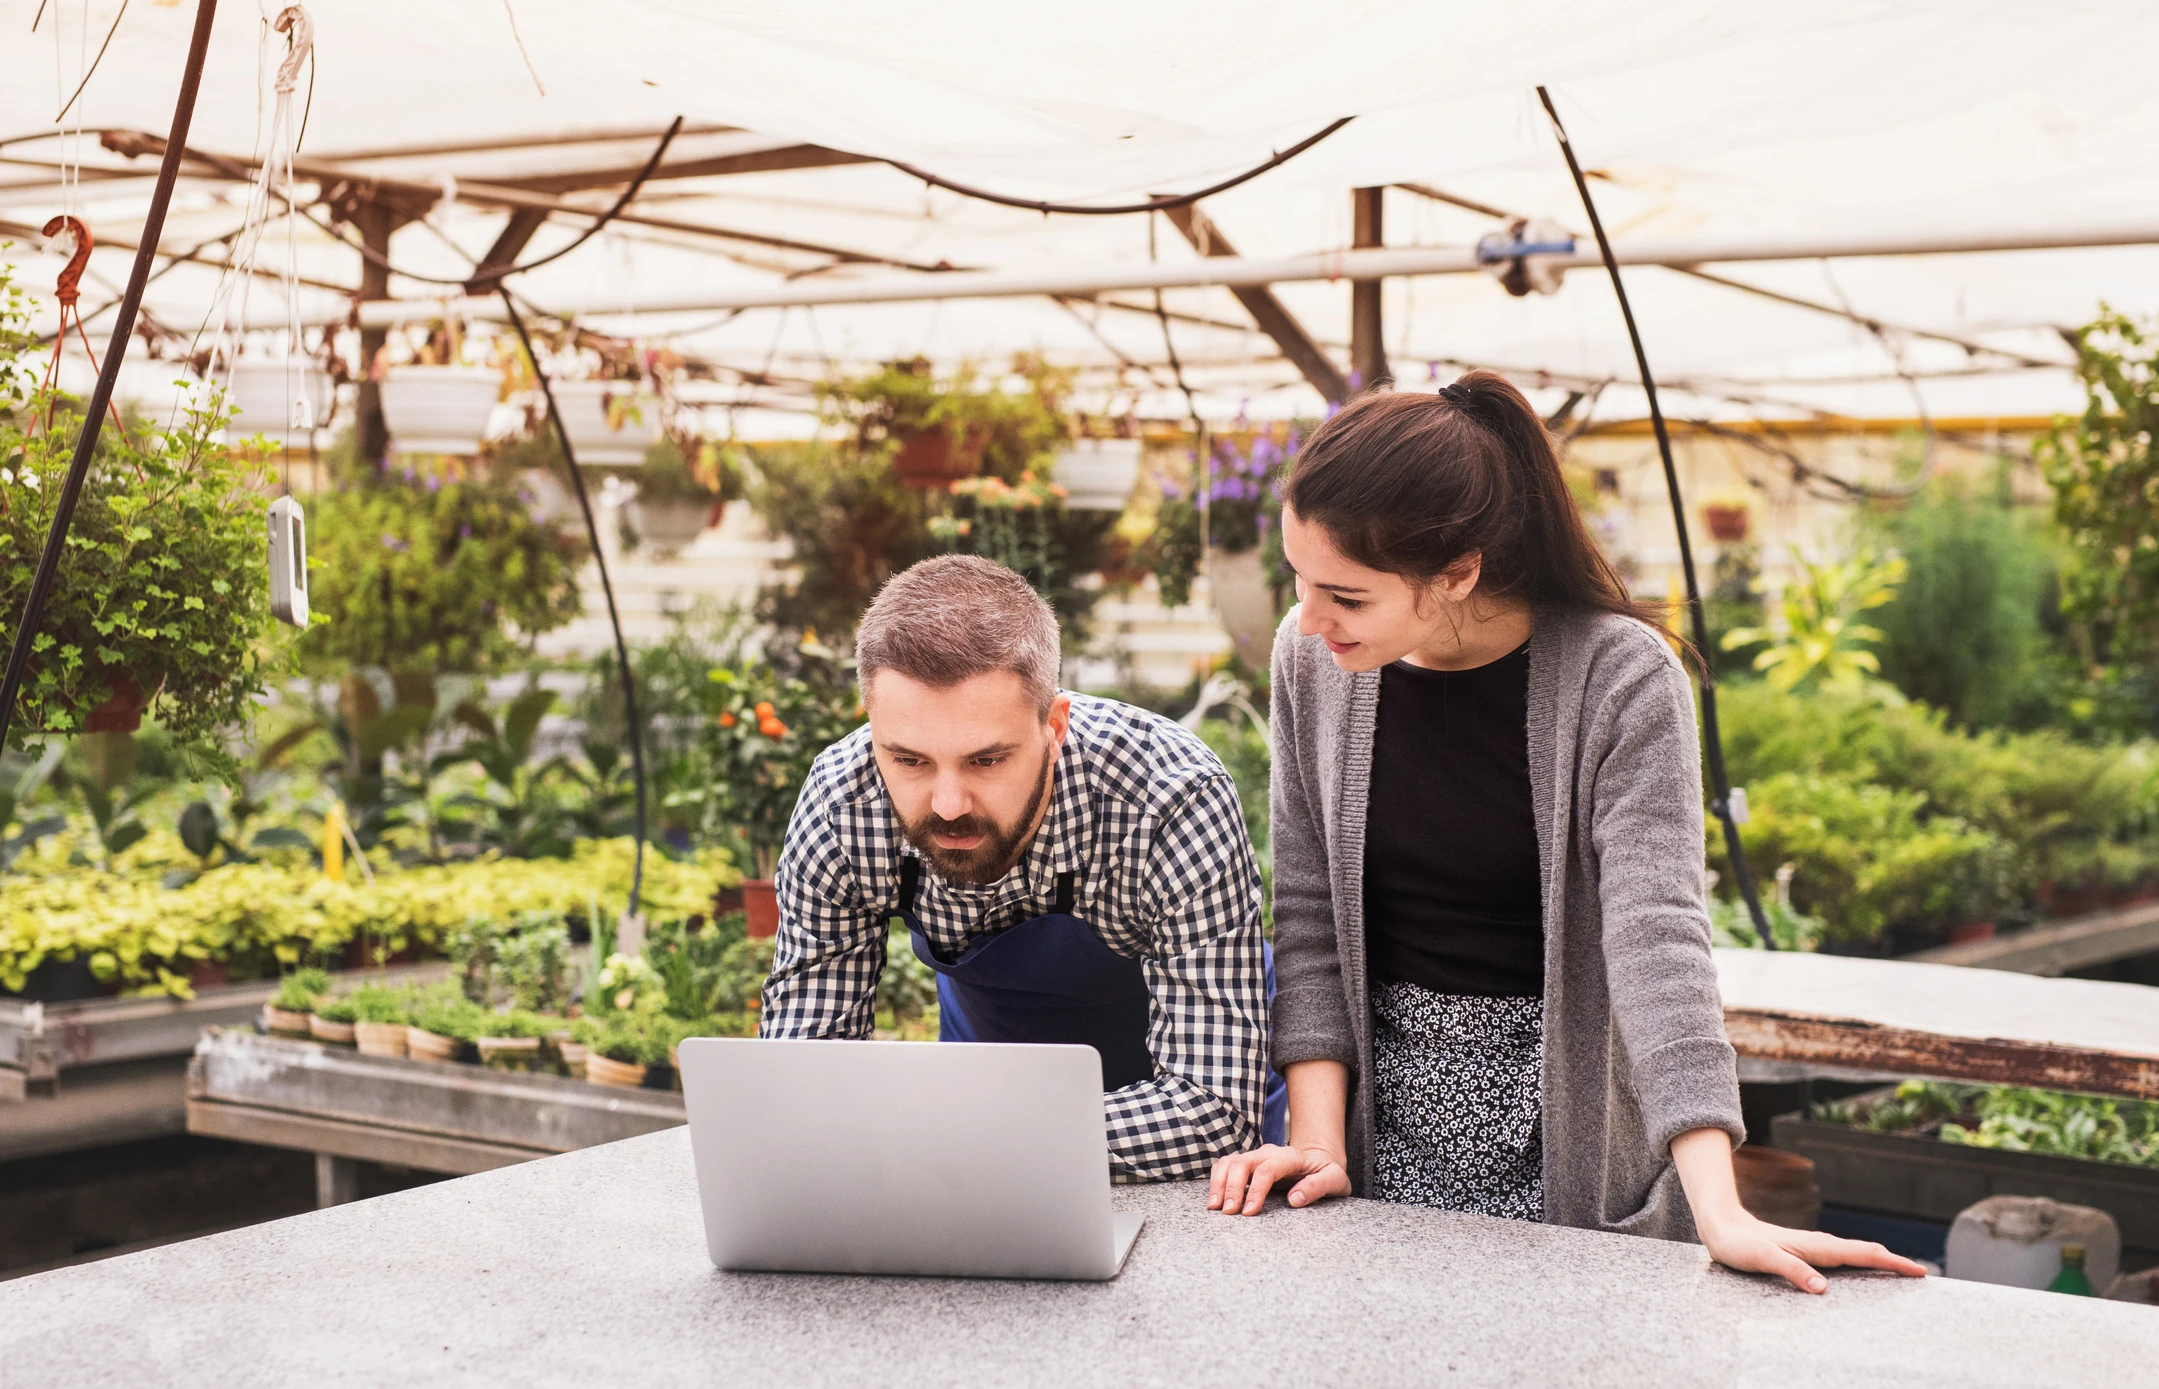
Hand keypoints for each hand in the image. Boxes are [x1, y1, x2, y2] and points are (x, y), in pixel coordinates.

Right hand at [1207, 1143, 1352, 1215]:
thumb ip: (1317, 1187)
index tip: (1248, 1212)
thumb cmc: (1327, 1173)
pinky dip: (1216, 1181)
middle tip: (1227, 1212)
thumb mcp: (1335, 1180)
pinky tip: (1215, 1200)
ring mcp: (1256, 1157)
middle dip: (1231, 1187)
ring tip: (1214, 1207)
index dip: (1255, 1190)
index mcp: (1290, 1157)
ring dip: (1219, 1183)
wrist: (1320, 1160)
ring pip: (1229, 1162)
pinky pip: (1225, 1166)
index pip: (1266, 1169)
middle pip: (1242, 1162)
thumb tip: (1294, 1199)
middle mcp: (1269, 1153)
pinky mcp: (1248, 1165)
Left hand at [1696, 1207, 1928, 1293]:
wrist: (1721, 1226)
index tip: (1918, 1271)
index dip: (1892, 1262)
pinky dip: (1860, 1261)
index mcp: (1816, 1247)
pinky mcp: (1805, 1252)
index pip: (1862, 1254)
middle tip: (1920, 1275)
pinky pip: (1841, 1257)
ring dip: (1879, 1261)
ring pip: (1854, 1253)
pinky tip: (1861, 1269)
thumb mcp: (1763, 1259)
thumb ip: (1792, 1272)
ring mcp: (1813, 1247)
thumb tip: (1823, 1289)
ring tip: (1901, 1272)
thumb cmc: (1739, 1244)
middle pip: (1865, 1252)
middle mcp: (1818, 1245)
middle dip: (1894, 1262)